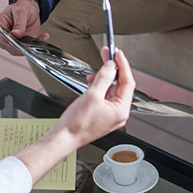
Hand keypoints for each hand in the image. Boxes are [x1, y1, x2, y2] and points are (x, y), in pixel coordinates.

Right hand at [0, 0, 45, 55]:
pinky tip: (43, 37)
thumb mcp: (21, 12)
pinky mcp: (20, 45)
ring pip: (17, 50)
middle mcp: (2, 35)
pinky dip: (36, 45)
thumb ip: (18, 24)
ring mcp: (10, 42)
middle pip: (7, 45)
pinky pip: (27, 50)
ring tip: (41, 37)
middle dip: (20, 45)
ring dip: (29, 46)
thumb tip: (15, 34)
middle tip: (30, 41)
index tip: (16, 39)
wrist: (30, 10)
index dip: (7, 39)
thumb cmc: (22, 8)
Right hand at [15, 47, 134, 182]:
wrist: (64, 138)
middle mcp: (119, 113)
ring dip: (105, 78)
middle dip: (113, 70)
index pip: (128, 82)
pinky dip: (100, 87)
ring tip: (97, 70)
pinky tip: (92, 82)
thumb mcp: (92, 95)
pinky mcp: (102, 115)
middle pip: (121, 85)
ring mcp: (111, 115)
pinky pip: (105, 97)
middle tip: (108, 55)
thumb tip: (111, 66)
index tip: (117, 53)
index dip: (123, 65)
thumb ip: (104, 78)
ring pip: (112, 90)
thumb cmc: (77, 124)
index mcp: (121, 110)